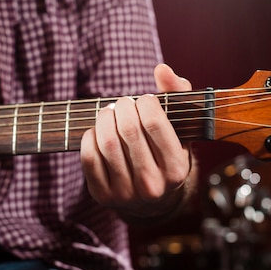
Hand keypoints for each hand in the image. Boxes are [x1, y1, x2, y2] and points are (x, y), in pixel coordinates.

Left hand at [80, 64, 193, 219]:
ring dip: (104, 118)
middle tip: (123, 103)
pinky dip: (89, 137)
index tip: (144, 99)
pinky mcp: (103, 196)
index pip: (154, 122)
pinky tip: (98, 132)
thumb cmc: (166, 151)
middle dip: (123, 107)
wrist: (153, 199)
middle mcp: (153, 185)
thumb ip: (177, 93)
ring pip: (107, 142)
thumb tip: (161, 69)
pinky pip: (89, 157)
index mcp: (177, 169)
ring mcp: (127, 194)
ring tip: (109, 112)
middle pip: (128, 130)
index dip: (145, 102)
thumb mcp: (181, 126)